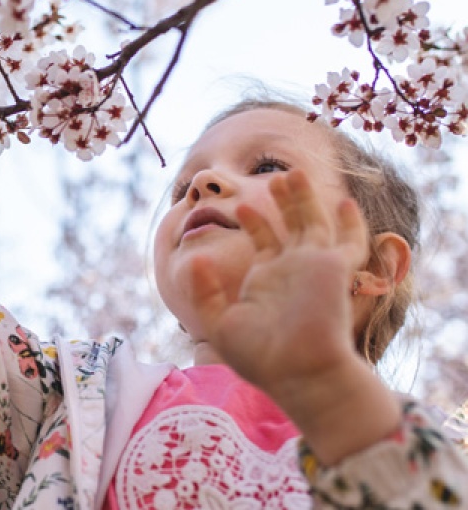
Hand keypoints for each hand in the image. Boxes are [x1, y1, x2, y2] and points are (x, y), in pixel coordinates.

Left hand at [187, 169, 368, 396]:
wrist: (297, 375)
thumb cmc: (259, 358)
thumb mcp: (220, 324)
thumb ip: (205, 292)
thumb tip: (195, 259)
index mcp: (267, 281)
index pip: (264, 242)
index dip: (255, 221)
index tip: (240, 205)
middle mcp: (292, 271)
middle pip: (291, 226)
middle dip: (284, 201)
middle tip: (274, 178)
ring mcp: (314, 268)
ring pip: (314, 223)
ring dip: (306, 199)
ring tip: (292, 173)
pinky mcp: (335, 270)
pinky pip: (349, 243)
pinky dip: (351, 224)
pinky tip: (344, 203)